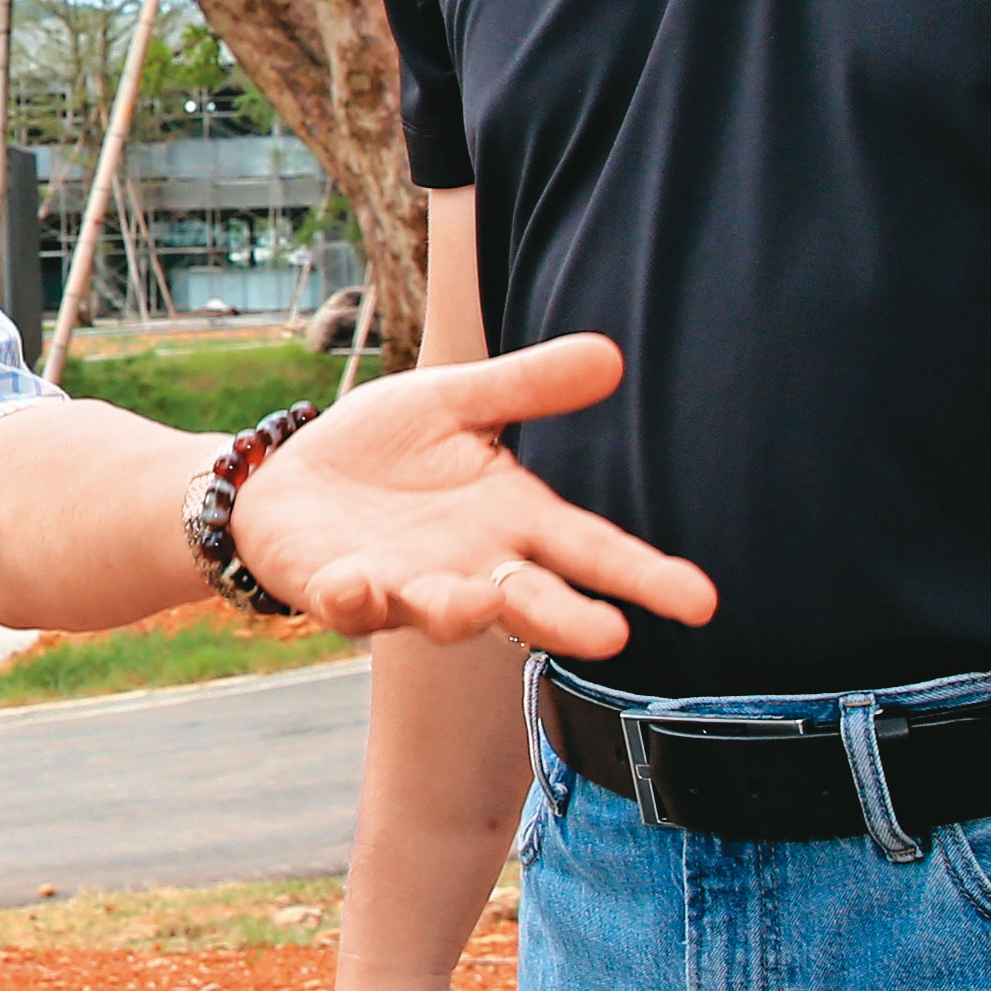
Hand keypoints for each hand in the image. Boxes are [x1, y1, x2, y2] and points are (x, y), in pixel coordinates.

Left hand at [234, 335, 716, 659]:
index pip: (590, 550)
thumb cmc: (384, 448)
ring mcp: (405, 585)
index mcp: (510, 519)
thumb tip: (611, 353)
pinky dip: (353, 598)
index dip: (644, 575)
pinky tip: (353, 583)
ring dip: (459, 612)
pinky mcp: (340, 591)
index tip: (701, 601)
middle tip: (612, 637)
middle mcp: (469, 565)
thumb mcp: (454, 402)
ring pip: (442, 613)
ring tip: (478, 602)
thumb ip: (527, 388)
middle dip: (567, 620)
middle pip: (530, 601)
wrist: (290, 475)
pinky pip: (349, 604)